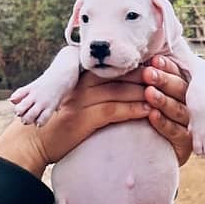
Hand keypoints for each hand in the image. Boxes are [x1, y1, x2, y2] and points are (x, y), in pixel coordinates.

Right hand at [0, 73, 150, 177]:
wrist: (35, 140)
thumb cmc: (60, 120)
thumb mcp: (77, 97)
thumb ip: (96, 87)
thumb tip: (124, 83)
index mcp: (80, 73)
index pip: (114, 64)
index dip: (138, 63)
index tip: (160, 64)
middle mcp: (80, 82)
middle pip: (120, 73)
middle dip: (146, 74)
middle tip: (169, 76)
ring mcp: (80, 99)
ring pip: (119, 89)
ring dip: (144, 91)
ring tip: (165, 93)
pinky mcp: (82, 118)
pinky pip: (113, 110)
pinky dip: (132, 109)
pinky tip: (148, 110)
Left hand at [141, 56, 191, 166]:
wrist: (138, 155)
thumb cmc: (138, 119)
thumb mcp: (142, 96)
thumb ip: (145, 80)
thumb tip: (134, 57)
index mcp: (181, 90)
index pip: (178, 75)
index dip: (167, 67)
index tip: (154, 59)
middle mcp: (190, 106)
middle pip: (181, 90)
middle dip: (164, 80)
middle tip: (149, 73)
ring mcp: (191, 126)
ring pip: (179, 110)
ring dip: (164, 101)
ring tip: (149, 93)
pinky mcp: (187, 145)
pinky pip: (176, 132)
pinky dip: (163, 123)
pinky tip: (152, 115)